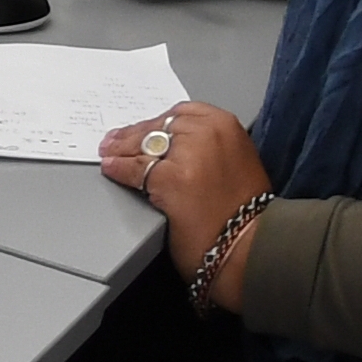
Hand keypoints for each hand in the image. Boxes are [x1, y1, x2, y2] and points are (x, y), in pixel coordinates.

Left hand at [97, 100, 271, 311]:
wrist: (252, 248)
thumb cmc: (246, 214)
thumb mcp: (234, 162)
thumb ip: (207, 145)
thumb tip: (170, 142)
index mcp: (226, 125)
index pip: (180, 113)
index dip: (156, 123)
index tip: (143, 129)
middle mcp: (208, 132)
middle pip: (158, 127)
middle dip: (134, 136)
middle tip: (115, 142)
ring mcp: (189, 154)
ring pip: (143, 145)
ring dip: (122, 150)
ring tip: (110, 153)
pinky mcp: (171, 178)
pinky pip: (134, 168)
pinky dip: (118, 169)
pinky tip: (111, 168)